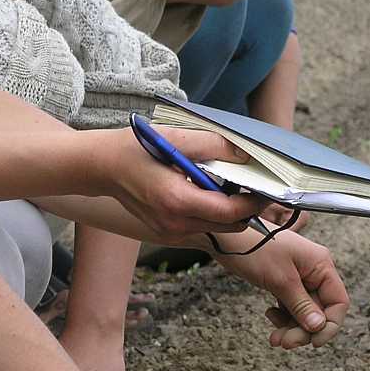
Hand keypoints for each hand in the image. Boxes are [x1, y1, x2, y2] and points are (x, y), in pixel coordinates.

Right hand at [97, 128, 268, 241]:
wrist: (100, 167)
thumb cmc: (134, 148)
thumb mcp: (174, 138)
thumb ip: (212, 146)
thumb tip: (245, 154)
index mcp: (178, 201)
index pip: (231, 212)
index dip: (255, 202)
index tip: (269, 189)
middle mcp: (175, 223)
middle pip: (229, 225)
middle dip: (247, 209)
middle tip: (256, 186)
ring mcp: (169, 231)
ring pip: (217, 229)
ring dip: (231, 212)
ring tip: (234, 186)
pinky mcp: (166, 232)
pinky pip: (202, 228)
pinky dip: (214, 214)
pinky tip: (211, 192)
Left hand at [213, 229, 349, 348]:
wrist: (227, 237)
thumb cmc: (254, 247)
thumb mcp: (280, 280)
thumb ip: (301, 305)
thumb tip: (319, 327)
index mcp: (321, 265)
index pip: (338, 301)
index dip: (330, 325)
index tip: (314, 342)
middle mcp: (314, 271)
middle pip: (320, 311)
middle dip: (304, 330)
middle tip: (286, 342)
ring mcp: (299, 276)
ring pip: (305, 312)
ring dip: (292, 327)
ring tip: (275, 336)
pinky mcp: (285, 281)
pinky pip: (292, 306)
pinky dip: (283, 317)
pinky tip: (271, 316)